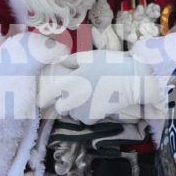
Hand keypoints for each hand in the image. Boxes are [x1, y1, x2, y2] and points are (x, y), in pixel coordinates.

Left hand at [37, 50, 161, 123]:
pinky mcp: (91, 119)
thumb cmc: (111, 64)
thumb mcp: (89, 56)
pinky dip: (89, 114)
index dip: (43, 97)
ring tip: (90, 98)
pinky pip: (84, 119)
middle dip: (64, 102)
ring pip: (72, 114)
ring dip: (77, 109)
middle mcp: (71, 98)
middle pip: (60, 107)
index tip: (43, 99)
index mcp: (69, 81)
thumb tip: (58, 62)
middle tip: (75, 96)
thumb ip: (70, 61)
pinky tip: (98, 105)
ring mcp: (81, 110)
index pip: (47, 94)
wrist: (132, 81)